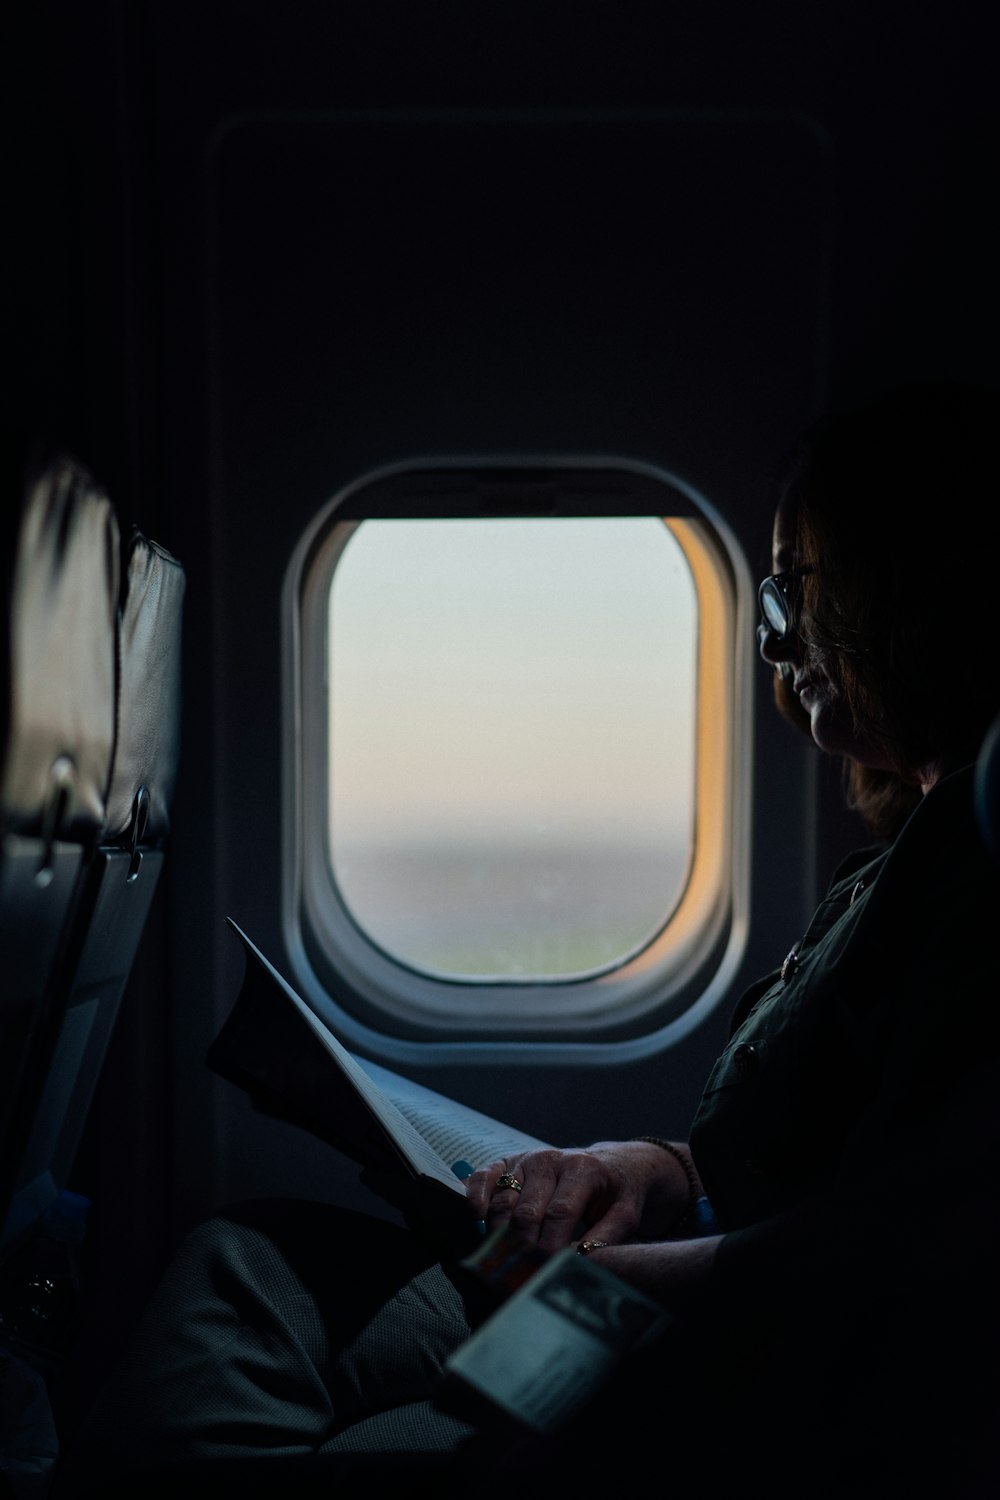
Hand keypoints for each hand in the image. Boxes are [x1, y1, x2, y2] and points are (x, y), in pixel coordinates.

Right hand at [464, 1141, 675, 1254]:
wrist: (610, 1162)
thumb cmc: (617, 1193)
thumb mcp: (625, 1214)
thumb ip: (604, 1239)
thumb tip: (576, 1263)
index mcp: (582, 1169)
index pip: (559, 1213)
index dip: (551, 1247)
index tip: (545, 1275)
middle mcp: (550, 1159)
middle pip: (527, 1211)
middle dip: (524, 1248)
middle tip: (521, 1277)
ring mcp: (525, 1158)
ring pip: (503, 1199)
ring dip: (499, 1234)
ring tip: (500, 1262)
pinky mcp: (508, 1161)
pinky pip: (484, 1176)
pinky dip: (476, 1197)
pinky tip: (477, 1220)